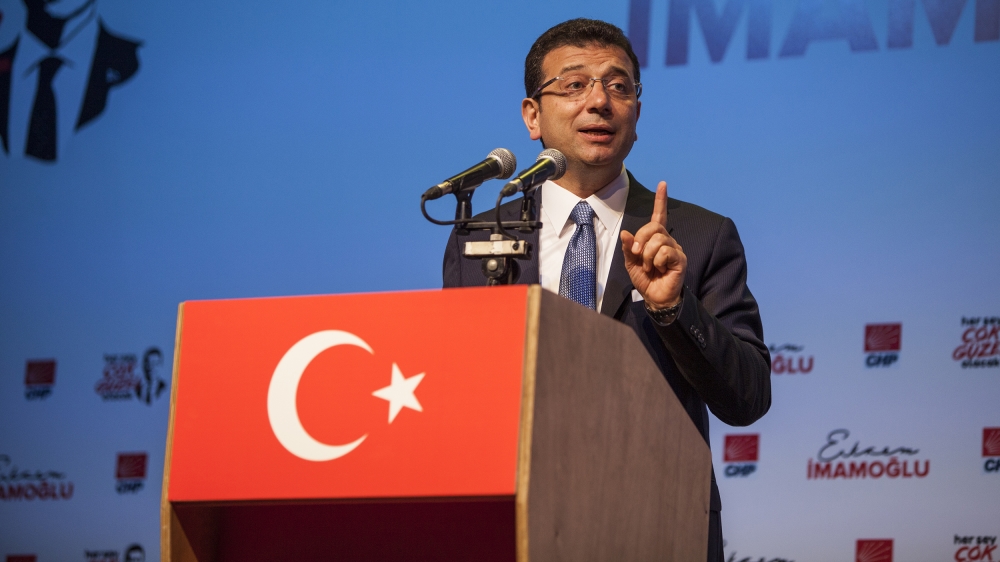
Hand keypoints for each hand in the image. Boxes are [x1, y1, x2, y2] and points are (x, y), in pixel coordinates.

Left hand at [620, 181, 685, 309]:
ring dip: (647, 256)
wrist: (655, 297)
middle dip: (641, 240)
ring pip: (658, 240)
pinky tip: (659, 270)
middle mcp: (668, 240)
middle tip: (638, 255)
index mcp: (656, 239)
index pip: (659, 216)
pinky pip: (665, 252)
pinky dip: (656, 262)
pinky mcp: (680, 259)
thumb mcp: (631, 263)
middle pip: (653, 227)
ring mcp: (675, 249)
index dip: (660, 201)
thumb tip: (625, 234)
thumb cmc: (645, 279)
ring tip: (650, 267)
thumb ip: (629, 248)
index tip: (662, 184)